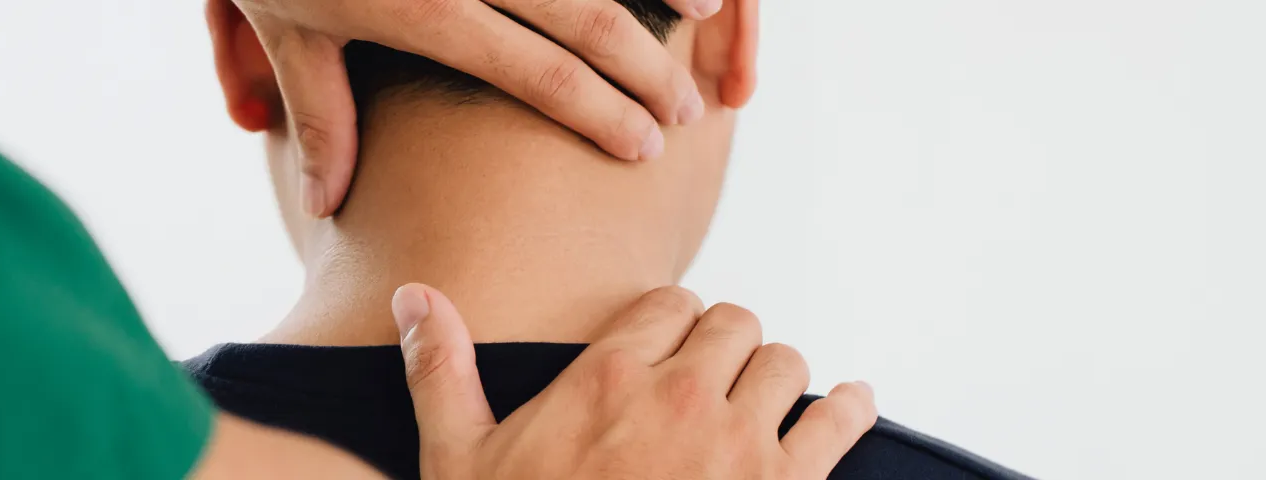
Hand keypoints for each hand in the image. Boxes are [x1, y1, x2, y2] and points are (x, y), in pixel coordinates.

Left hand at [224, 0, 720, 216]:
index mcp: (423, 9)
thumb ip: (319, 120)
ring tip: (712, 9)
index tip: (647, 146)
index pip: (537, 69)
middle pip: (582, 16)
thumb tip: (329, 206)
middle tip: (687, 108)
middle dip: (646, 66)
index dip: (600, 110)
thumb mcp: (283, 27)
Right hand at [391, 284, 878, 478]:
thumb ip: (442, 370)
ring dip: (777, 379)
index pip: (670, 304)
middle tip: (718, 377)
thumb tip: (414, 295)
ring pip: (785, 365)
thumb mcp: (462, 460)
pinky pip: (839, 421)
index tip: (674, 344)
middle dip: (727, 347)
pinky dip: (849, 409)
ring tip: (768, 399)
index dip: (674, 322)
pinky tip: (851, 404)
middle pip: (734, 325)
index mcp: (606, 377)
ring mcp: (739, 442)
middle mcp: (681, 394)